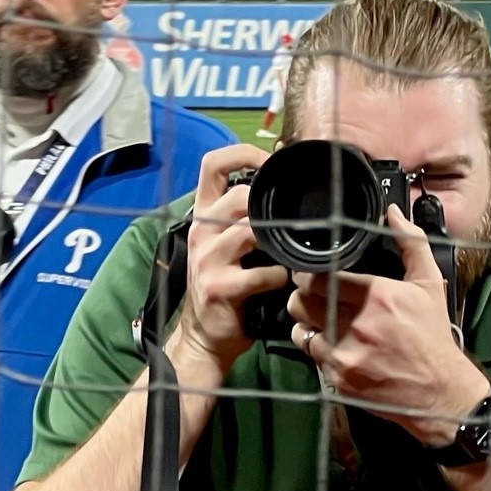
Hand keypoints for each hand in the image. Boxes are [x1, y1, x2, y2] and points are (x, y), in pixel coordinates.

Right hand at [170, 144, 290, 371]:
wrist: (203, 336)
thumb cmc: (222, 285)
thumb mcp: (223, 245)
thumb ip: (242, 218)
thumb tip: (280, 188)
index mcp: (202, 216)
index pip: (212, 164)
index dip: (243, 153)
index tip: (270, 161)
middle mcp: (200, 232)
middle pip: (238, 197)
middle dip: (270, 206)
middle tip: (290, 220)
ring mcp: (207, 260)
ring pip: (251, 232)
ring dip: (278, 243)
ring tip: (287, 254)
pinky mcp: (220, 287)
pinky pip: (263, 273)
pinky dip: (280, 277)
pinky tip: (280, 283)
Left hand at [285, 204, 489, 445]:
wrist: (440, 391)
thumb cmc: (433, 334)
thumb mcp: (429, 283)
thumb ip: (410, 243)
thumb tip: (394, 212)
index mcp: (377, 296)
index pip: (320, 277)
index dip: (309, 274)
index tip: (311, 273)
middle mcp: (357, 325)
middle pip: (301, 301)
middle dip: (302, 295)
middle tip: (311, 294)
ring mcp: (345, 355)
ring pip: (300, 329)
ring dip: (305, 321)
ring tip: (319, 318)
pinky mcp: (337, 379)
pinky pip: (311, 356)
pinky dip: (317, 347)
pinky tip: (332, 343)